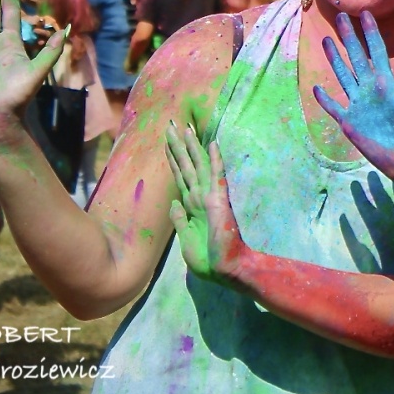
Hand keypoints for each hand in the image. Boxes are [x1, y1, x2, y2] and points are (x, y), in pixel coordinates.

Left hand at [165, 120, 246, 283]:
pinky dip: (214, 159)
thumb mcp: (186, 240)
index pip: (180, 177)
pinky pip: (216, 175)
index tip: (167, 142)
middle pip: (186, 166)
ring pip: (197, 166)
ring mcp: (210, 196)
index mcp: (192, 206)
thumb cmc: (208, 259)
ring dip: (190, 146)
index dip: (173, 159)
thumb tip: (173, 203)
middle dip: (177, 145)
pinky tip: (212, 143)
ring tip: (183, 126)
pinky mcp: (219, 200)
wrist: (226, 270)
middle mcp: (200, 197)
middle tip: (170, 123)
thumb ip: (180, 220)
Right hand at [311, 12, 393, 200]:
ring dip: (335, 59)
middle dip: (349, 37)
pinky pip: (334, 106)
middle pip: (357, 58)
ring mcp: (359, 105)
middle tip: (340, 16)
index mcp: (387, 85)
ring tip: (326, 40)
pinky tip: (316, 88)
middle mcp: (371, 91)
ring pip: (343, 76)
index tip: (366, 13)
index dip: (371, 33)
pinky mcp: (350, 123)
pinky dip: (325, 98)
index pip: (378, 52)